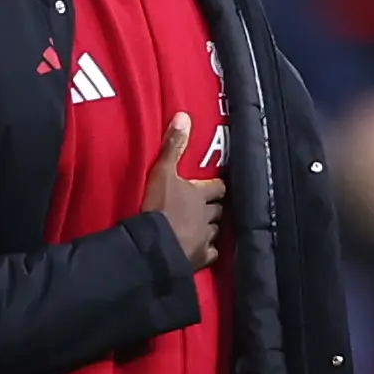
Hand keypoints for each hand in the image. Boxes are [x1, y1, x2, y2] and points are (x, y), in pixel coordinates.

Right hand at [143, 112, 225, 269]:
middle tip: (208, 206)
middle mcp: (207, 215)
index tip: (218, 184)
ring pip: (215, 230)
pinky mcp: (200, 258)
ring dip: (211, 227)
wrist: (155, 244)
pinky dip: (209, 251)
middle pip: (218, 209)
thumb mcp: (162, 172)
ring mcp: (205, 237)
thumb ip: (173, 146)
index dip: (218, 185)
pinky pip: (212, 254)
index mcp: (200, 194)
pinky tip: (204, 250)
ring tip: (204, 227)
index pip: (218, 187)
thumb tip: (184, 116)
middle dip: (214, 207)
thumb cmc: (159, 206)